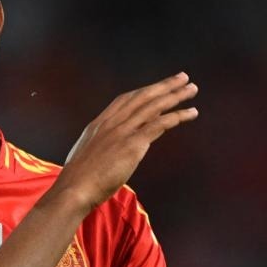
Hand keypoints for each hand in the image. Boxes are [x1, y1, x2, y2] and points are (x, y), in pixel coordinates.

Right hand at [54, 72, 198, 210]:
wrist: (74, 189)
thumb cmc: (78, 181)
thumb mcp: (85, 156)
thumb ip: (99, 149)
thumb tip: (106, 154)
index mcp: (98, 124)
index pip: (125, 100)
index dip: (144, 91)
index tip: (157, 86)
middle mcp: (111, 123)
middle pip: (142, 97)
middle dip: (164, 85)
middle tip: (183, 78)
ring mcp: (122, 132)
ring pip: (153, 106)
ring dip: (175, 96)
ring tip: (192, 89)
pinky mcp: (132, 144)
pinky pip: (159, 124)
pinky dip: (176, 116)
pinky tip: (190, 113)